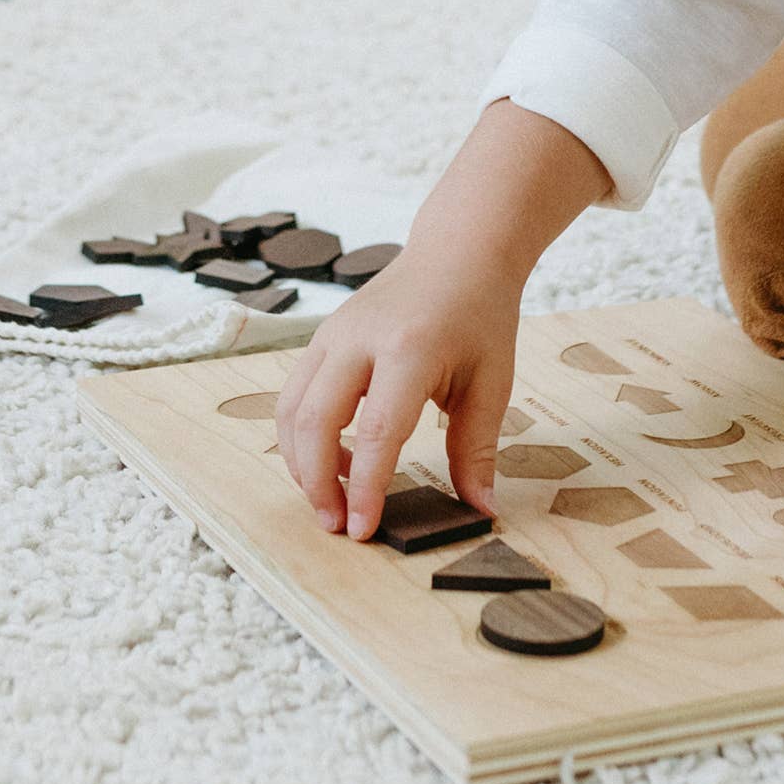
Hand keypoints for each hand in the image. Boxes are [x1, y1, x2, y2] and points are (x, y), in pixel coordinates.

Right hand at [273, 99, 610, 538]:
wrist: (459, 252)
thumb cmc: (480, 316)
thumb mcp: (492, 381)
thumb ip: (478, 449)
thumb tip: (480, 510)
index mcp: (411, 348)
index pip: (377, 430)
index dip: (366, 487)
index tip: (364, 530)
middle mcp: (361, 338)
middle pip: (315, 421)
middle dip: (317, 482)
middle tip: (336, 525)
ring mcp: (334, 333)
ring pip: (292, 409)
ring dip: (302, 463)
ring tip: (334, 499)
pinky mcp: (321, 338)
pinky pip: (295, 394)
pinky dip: (302, 436)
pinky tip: (335, 460)